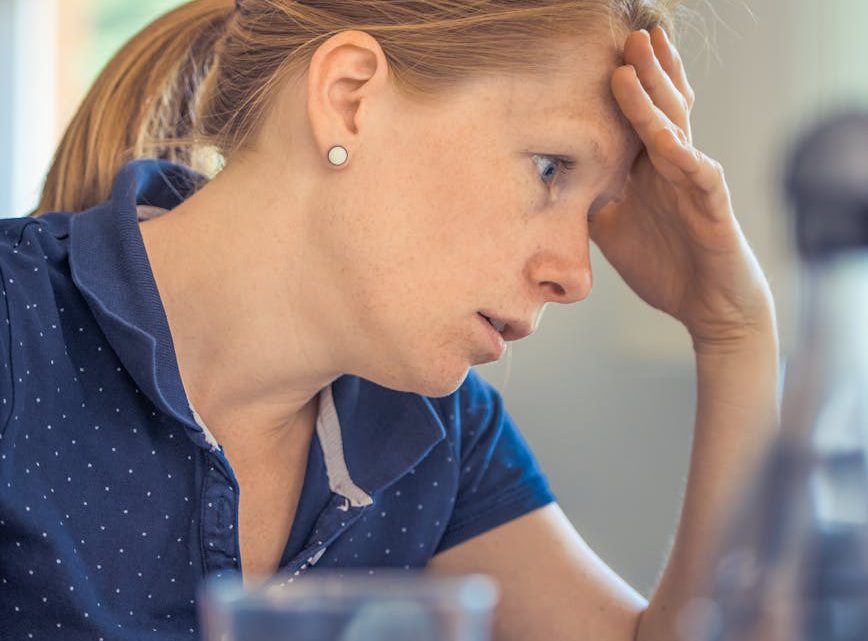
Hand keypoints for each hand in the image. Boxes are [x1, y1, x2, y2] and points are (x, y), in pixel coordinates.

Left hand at [589, 27, 774, 348]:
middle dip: (645, 72)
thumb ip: (590, 200)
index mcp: (652, 170)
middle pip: (662, 110)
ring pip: (676, 132)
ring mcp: (696, 185)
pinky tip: (667, 140)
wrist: (709, 308)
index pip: (641, 117)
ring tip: (636, 66)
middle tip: (630, 35)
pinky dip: (684, 158)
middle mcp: (675, 168)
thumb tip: (550, 183)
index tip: (606, 52)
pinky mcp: (714, 210)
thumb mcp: (612, 229)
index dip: (630, 85)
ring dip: (655, 99)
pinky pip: (700, 177)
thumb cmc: (665, 264)